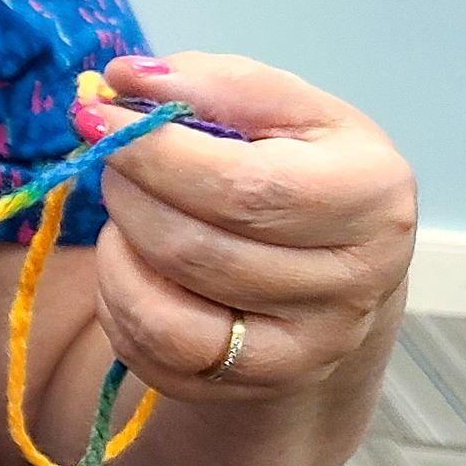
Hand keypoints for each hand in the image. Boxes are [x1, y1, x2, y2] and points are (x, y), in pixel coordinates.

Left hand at [70, 53, 415, 400]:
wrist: (333, 269)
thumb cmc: (298, 169)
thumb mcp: (281, 109)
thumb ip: (211, 84)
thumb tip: (126, 79)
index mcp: (371, 198)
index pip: (242, 186)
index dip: (152, 151)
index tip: (94, 115)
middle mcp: (353, 284)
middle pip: (194, 248)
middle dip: (127, 194)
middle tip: (111, 158)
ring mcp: (307, 349)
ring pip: (165, 312)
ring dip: (119, 249)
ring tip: (128, 210)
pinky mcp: (257, 385)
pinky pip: (153, 352)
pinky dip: (119, 300)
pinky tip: (132, 263)